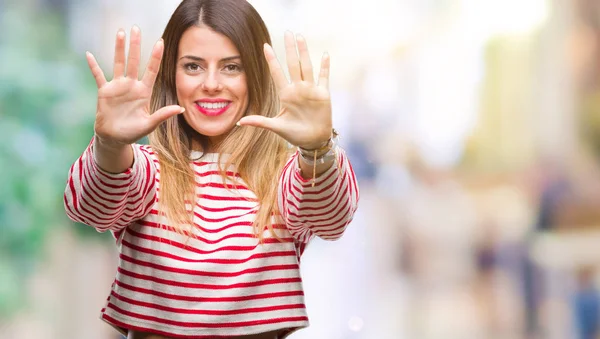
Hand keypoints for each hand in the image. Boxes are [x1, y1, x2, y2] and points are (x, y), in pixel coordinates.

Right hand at [87, 26, 183, 146]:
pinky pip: (98, 76)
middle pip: (134, 61)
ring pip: (118, 63)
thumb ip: (163, 115)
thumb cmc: (133, 132)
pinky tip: (89, 54)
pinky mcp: (104, 91)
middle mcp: (131, 85)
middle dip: (136, 45)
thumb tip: (180, 109)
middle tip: (136, 28)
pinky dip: (93, 66)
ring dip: (119, 49)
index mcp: (144, 92)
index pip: (152, 70)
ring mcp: (118, 87)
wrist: (114, 138)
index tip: (160, 42)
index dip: (155, 57)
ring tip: (120, 32)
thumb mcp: (149, 124)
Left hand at [237, 31, 331, 148]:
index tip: (265, 46)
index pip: (277, 73)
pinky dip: (325, 66)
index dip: (271, 60)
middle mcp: (297, 89)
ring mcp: (310, 90)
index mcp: (285, 94)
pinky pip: (324, 77)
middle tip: (288, 32)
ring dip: (304, 52)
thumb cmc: (294, 133)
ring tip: (300, 37)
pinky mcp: (323, 94)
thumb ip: (259, 121)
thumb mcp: (275, 126)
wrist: (312, 141)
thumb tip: (240, 122)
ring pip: (306, 66)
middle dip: (289, 49)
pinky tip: (324, 54)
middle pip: (292, 64)